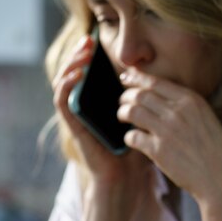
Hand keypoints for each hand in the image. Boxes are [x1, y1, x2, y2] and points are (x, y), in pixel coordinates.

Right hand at [52, 36, 151, 220]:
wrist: (126, 180)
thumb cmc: (137, 154)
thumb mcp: (143, 121)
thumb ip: (146, 102)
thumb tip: (159, 78)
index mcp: (99, 106)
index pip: (90, 74)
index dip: (92, 57)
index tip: (100, 41)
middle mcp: (85, 109)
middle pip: (75, 74)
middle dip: (80, 55)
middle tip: (89, 40)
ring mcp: (77, 117)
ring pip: (64, 83)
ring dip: (71, 64)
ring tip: (83, 52)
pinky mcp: (73, 127)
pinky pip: (62, 102)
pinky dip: (66, 86)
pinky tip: (76, 75)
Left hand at [117, 69, 221, 204]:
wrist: (221, 176)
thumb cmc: (215, 149)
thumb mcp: (205, 117)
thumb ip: (184, 106)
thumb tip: (159, 98)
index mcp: (190, 100)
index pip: (155, 82)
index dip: (136, 79)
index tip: (126, 78)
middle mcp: (177, 112)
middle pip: (140, 95)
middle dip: (126, 96)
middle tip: (123, 102)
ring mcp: (167, 131)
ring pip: (132, 112)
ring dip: (122, 113)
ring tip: (122, 117)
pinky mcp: (159, 151)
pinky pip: (133, 136)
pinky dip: (129, 137)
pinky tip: (132, 139)